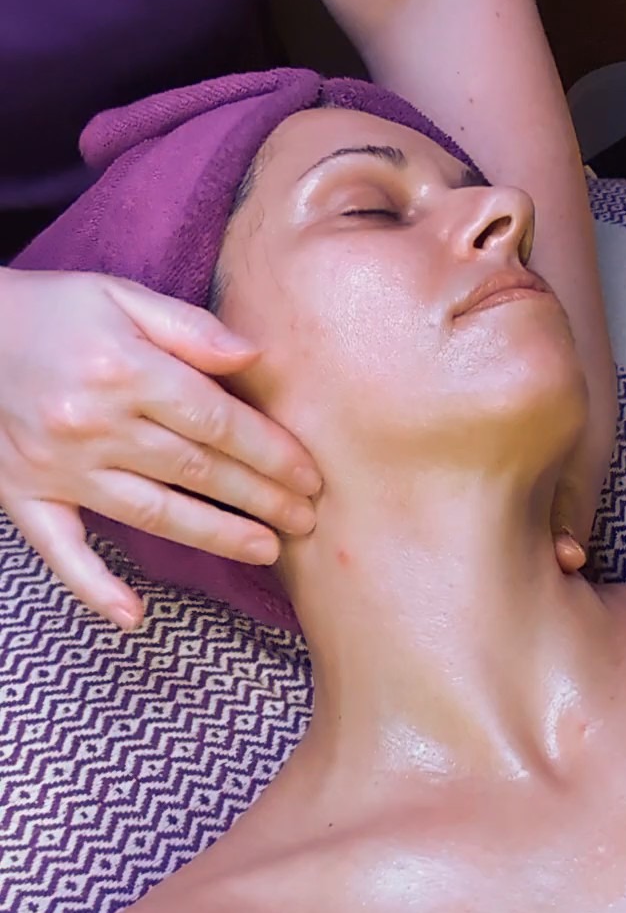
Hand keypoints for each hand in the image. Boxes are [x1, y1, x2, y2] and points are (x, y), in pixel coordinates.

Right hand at [0, 267, 321, 629]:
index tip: (310, 475)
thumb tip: (255, 357)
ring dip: (215, 536)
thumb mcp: (121, 296)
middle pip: (196, 470)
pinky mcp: (22, 496)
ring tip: (267, 551)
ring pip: (151, 512)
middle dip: (260, 498)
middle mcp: (91, 423)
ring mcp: (55, 466)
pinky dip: (94, 585)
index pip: (216, 421)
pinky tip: (133, 616)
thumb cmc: (53, 311)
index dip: (270, 452)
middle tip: (306, 519)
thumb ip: (191, 328)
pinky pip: (61, 550)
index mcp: (123, 370)